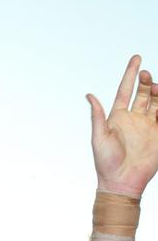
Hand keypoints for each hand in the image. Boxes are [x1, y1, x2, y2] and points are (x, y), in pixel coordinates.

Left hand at [88, 55, 157, 197]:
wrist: (121, 182)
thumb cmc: (105, 162)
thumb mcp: (98, 137)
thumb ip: (97, 115)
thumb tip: (89, 95)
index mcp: (118, 116)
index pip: (125, 90)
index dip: (130, 74)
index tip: (136, 58)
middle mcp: (133, 118)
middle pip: (143, 93)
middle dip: (146, 81)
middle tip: (146, 74)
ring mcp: (148, 126)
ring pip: (157, 102)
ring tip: (156, 87)